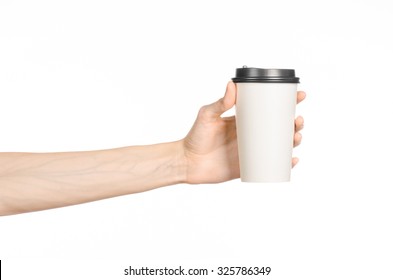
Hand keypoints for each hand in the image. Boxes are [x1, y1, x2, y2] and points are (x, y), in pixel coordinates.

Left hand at [182, 81, 305, 183]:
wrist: (187, 162)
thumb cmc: (195, 137)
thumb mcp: (207, 116)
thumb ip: (219, 103)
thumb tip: (231, 85)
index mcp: (244, 120)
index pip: (269, 109)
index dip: (286, 103)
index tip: (299, 96)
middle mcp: (251, 135)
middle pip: (279, 127)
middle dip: (294, 123)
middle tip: (297, 120)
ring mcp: (251, 151)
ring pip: (279, 146)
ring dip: (293, 141)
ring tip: (296, 137)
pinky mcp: (249, 167)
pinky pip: (270, 165)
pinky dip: (285, 164)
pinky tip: (293, 160)